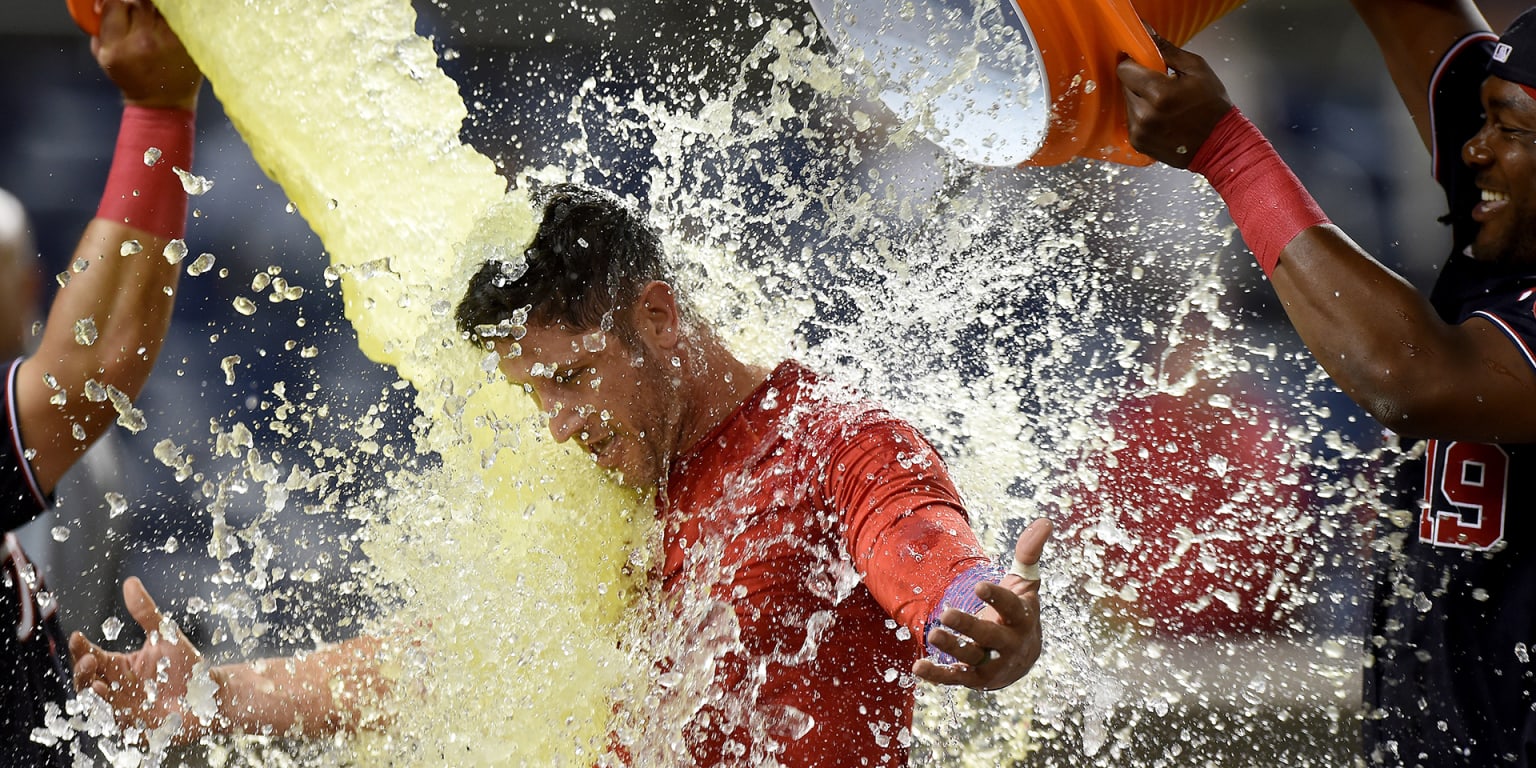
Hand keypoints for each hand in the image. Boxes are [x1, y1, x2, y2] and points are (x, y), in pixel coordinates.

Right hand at [69, 577, 216, 744]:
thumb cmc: (185, 666)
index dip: (82, 649)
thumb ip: (145, 612)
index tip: (78, 637)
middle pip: (88, 682)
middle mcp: (117, 689)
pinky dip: (116, 715)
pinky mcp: (138, 727)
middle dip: (84, 672)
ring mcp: (125, 710)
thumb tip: (130, 582)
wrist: (211, 694)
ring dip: (95, 696)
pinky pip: (121, 725)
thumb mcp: (164, 635)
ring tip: (97, 684)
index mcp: (119, 667)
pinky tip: (116, 706)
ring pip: (99, 706)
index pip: (92, 657)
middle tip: (88, 660)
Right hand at [92, 0, 202, 110]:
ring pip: (159, 8)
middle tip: (136, 16)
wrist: (163, 103)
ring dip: (153, 11)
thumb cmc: (132, 80)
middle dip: (134, 5)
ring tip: (151, 24)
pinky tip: (166, 29)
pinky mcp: (188, 42)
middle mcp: (144, 41)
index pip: (114, 4)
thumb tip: (98, 3)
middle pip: (138, 2)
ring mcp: (169, 41)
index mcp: (119, 47)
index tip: (116, 4)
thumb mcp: (104, 58)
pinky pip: (177, 18)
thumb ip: (99, 29)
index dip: (114, 2)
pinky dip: (170, 19)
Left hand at [913, 518, 1050, 690]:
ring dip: (952, 648)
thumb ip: (1029, 553)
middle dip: (969, 626)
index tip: (980, 586)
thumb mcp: (1025, 584)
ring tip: (932, 634)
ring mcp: (992, 663)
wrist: (1022, 658)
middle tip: (946, 613)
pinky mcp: (975, 679)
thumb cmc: (1019, 613)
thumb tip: (1045, 520)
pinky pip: (956, 677)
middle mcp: (1009, 644)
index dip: (997, 598)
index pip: (1011, 608)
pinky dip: (938, 675)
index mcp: (1022, 618)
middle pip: (989, 637)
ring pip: (972, 658)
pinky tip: (918, 667)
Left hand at [1117, 32, 1232, 168]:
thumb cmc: (1213, 106)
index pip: (1125, 69)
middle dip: (1140, 82)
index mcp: (1159, 94)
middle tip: (1163, 86)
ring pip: (1128, 103)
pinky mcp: (1138, 143)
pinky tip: (1162, 119)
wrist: (1220, 144)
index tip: (1145, 64)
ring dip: (1141, 100)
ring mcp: (1139, 132)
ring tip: (1165, 105)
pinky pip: (1131, 121)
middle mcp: (1144, 115)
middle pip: (1125, 86)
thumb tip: (1147, 34)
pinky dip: (1142, 117)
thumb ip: (1168, 51)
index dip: (1134, 64)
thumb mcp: (1197, 69)